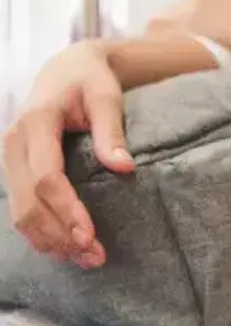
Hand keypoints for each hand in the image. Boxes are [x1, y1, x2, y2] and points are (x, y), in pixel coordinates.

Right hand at [1, 41, 132, 267]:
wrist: (66, 67)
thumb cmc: (90, 78)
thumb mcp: (106, 94)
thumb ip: (111, 130)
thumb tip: (124, 168)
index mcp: (36, 121)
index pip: (46, 177)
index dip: (66, 210)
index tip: (90, 235)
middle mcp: (14, 142)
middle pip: (28, 204)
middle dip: (58, 235)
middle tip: (94, 256)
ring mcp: (9, 158)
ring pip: (19, 212)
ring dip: (49, 240)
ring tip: (86, 257)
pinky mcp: (14, 169)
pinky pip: (21, 208)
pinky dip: (41, 231)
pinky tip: (66, 245)